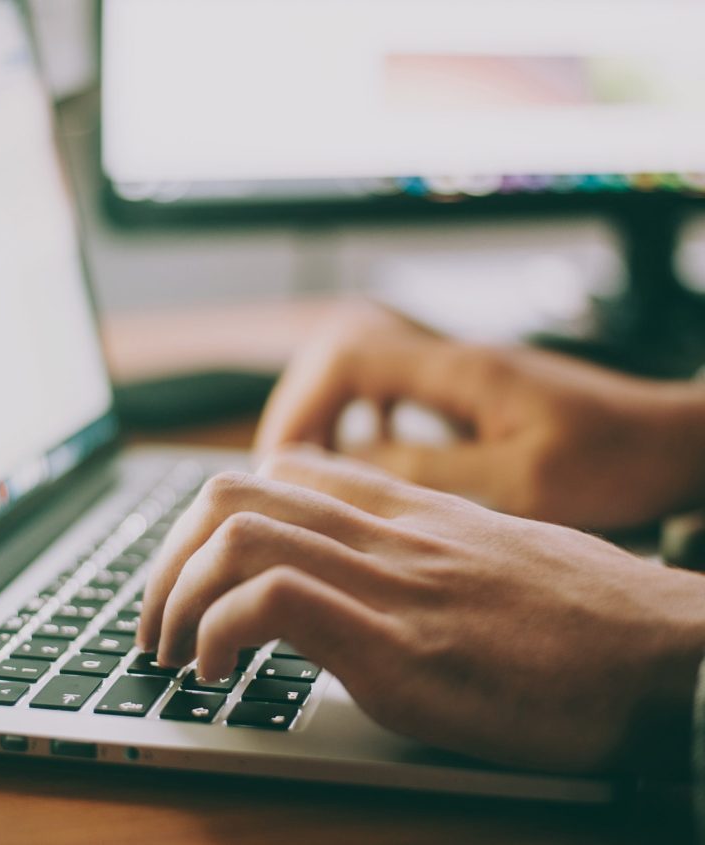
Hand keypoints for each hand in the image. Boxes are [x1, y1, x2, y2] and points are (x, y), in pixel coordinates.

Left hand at [139, 446, 704, 774]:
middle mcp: (386, 533)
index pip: (279, 471)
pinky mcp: (399, 647)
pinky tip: (217, 674)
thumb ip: (422, 549)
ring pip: (237, 535)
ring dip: (175, 594)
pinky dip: (218, 632)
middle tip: (156, 617)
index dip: (214, 515)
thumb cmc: (584, 616)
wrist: (662, 651)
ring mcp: (388, 583)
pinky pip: (272, 602)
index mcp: (406, 512)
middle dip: (168, 556)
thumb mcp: (490, 556)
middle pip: (234, 494)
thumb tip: (369, 570)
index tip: (195, 568)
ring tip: (170, 651)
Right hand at [255, 300, 704, 529]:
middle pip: (342, 355)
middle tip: (284, 468)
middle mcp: (454, 362)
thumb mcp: (522, 482)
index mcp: (461, 371)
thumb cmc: (618, 459)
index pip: (347, 356)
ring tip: (312, 468)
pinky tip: (365, 460)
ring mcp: (462, 376)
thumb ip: (431, 471)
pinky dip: (364, 423)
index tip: (282, 459)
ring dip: (329, 415)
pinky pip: (395, 395)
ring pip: (364, 374)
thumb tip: (351, 468)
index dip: (301, 404)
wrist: (676, 442)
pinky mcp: (472, 397)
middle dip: (302, 408)